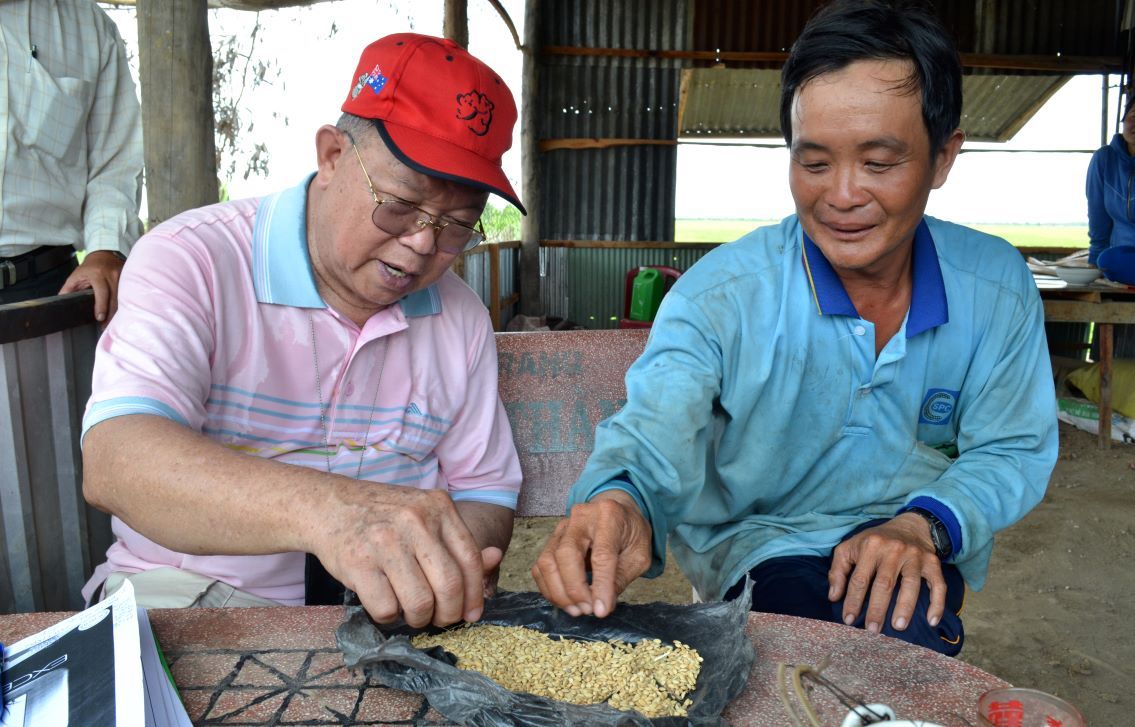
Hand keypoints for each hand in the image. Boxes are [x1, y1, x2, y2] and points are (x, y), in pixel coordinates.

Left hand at [58, 250, 124, 322]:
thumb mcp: (76, 276)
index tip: (99, 318)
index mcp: (98, 274)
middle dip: (111, 314)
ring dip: (118, 312)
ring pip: (123, 298)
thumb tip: (61, 303)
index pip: (102, 292)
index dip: (101, 306)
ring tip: (113, 323)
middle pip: (115, 298)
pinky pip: (128, 295)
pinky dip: (124, 305)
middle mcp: (112, 275)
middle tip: (105, 326)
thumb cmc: (89, 267)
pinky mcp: (129, 280)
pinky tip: (121, 314)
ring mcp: (123, 277)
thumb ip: (68, 289)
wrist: (104, 254)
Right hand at [310, 484, 493, 627]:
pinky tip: (386, 605)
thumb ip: (457, 540)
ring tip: (411, 613)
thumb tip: (495, 559)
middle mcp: (415, 520)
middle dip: (448, 614)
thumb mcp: (424, 516)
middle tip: (439, 619)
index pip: (469, 559)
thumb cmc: (383, 516)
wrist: (329, 505)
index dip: (474, 594)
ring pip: (419, 603)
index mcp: (438, 506)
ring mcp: (385, 540)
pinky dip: (389, 617)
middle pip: (449, 585)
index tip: (471, 614)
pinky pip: (386, 608)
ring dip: (419, 619)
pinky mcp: (357, 562)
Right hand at [531, 490, 651, 617]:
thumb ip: (621, 578)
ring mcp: (562, 527)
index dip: (600, 585)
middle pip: (566, 554)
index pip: (601, 554)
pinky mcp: (551, 539)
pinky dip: (549, 588)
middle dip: (574, 589)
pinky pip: (541, 566)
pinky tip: (566, 601)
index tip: (601, 611)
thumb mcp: (639, 555)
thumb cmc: (631, 534)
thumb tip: (601, 606)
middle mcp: (581, 517)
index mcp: (609, 516)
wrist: (618, 512)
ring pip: (548, 561)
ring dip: (559, 592)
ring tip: (577, 610)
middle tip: (588, 610)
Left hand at [827, 513, 946, 633]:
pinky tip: (932, 621)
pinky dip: (937, 603)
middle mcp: (894, 549)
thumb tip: (834, 597)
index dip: (853, 601)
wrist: (909, 525)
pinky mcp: (933, 562)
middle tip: (872, 630)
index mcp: (871, 546)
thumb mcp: (849, 548)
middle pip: (885, 583)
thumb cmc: (874, 541)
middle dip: (877, 609)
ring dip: (905, 607)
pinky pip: (938, 584)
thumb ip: (838, 571)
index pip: (859, 579)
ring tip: (898, 627)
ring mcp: (915, 555)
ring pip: (911, 584)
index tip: (848, 620)